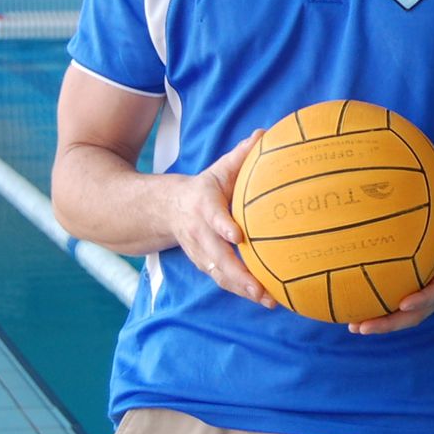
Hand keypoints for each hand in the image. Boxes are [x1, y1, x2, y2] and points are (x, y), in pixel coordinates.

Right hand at [175, 130, 274, 308]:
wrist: (165, 210)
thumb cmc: (205, 187)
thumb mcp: (219, 169)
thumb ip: (241, 155)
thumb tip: (264, 134)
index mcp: (204, 206)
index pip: (213, 216)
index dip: (223, 226)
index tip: (237, 236)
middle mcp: (199, 232)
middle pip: (217, 257)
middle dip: (238, 274)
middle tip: (260, 287)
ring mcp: (199, 252)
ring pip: (219, 274)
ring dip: (242, 289)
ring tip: (268, 300)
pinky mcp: (204, 264)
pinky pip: (222, 280)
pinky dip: (240, 291)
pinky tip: (264, 298)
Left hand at [347, 179, 433, 334]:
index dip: (421, 300)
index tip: (404, 302)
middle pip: (413, 316)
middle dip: (389, 323)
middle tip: (364, 326)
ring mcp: (429, 300)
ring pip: (404, 318)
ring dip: (380, 324)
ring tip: (353, 326)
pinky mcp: (420, 297)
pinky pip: (399, 309)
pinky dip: (380, 312)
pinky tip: (357, 312)